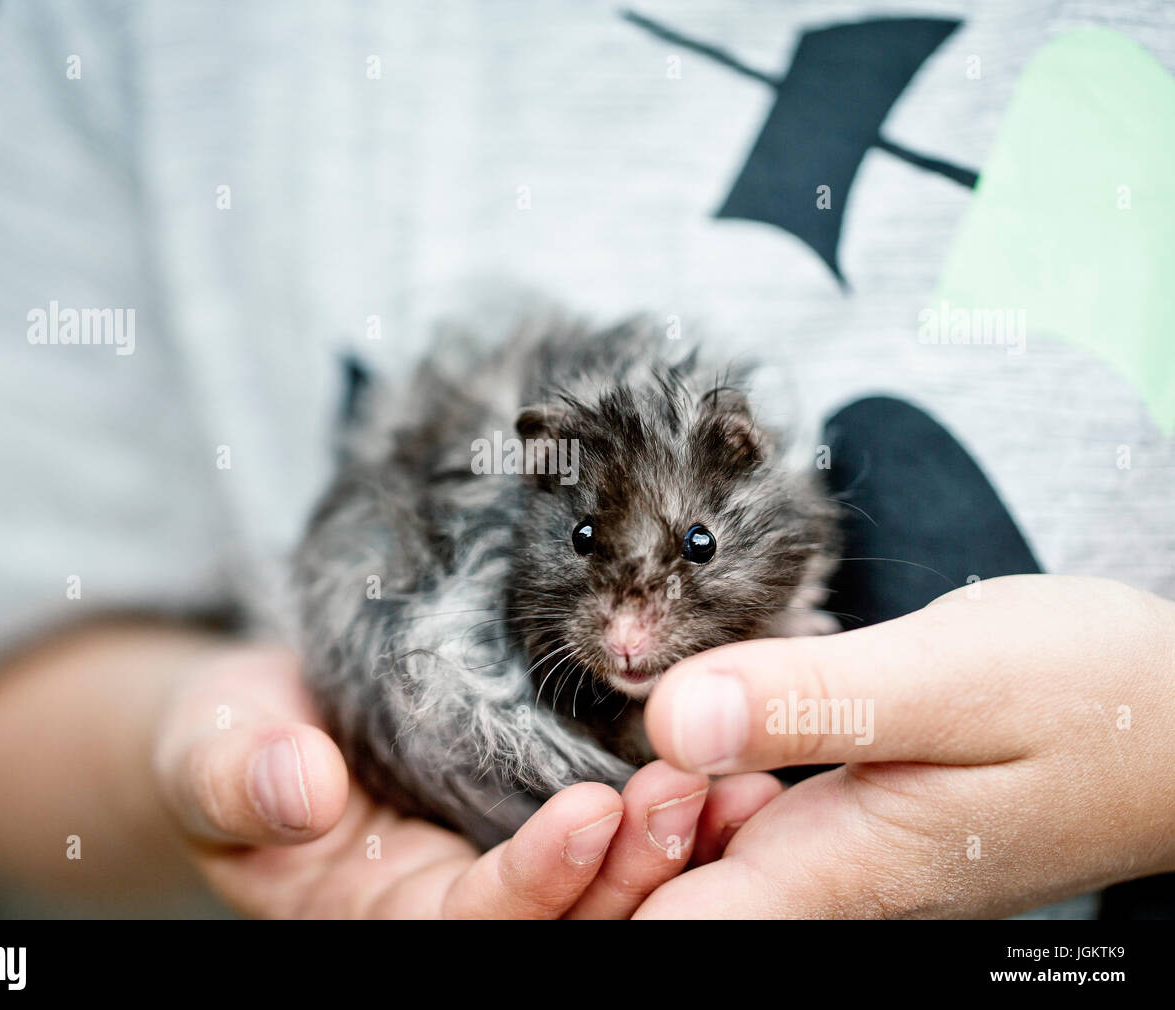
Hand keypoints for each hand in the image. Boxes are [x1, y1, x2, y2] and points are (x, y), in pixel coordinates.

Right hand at [150, 644, 768, 917]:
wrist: (278, 719)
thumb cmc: (235, 739)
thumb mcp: (215, 750)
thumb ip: (237, 774)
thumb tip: (295, 787)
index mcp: (384, 921)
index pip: (472, 929)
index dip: (535, 884)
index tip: (590, 813)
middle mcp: (460, 912)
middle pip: (566, 925)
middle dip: (632, 874)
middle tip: (686, 793)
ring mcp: (512, 872)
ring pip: (612, 894)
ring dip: (675, 850)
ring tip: (730, 785)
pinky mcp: (546, 821)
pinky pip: (625, 839)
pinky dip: (681, 818)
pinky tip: (731, 775)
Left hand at [635, 575, 1174, 917]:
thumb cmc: (1089, 698)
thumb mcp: (947, 678)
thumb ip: (811, 701)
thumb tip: (667, 719)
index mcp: (834, 872)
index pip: (672, 930)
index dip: (605, 884)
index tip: (592, 808)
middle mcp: (827, 886)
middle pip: (673, 903)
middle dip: (620, 841)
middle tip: (639, 731)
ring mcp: (841, 864)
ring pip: (705, 867)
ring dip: (661, 806)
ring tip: (683, 713)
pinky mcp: (854, 830)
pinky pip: (748, 832)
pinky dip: (710, 783)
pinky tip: (719, 721)